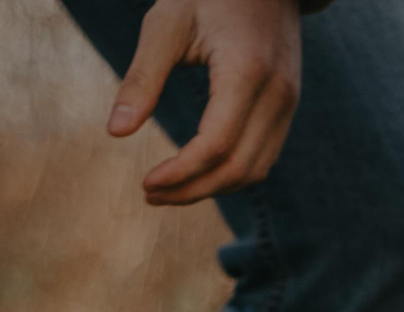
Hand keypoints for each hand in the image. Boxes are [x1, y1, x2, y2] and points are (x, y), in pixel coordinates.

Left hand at [107, 0, 302, 205]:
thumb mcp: (166, 24)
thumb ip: (142, 78)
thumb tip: (115, 132)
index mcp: (247, 71)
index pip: (216, 145)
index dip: (181, 173)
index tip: (146, 182)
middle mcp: (276, 94)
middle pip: (237, 168)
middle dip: (192, 191)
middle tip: (150, 194)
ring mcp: (287, 102)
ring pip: (254, 170)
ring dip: (211, 189)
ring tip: (169, 190)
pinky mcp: (287, 106)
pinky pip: (262, 156)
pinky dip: (230, 173)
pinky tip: (197, 172)